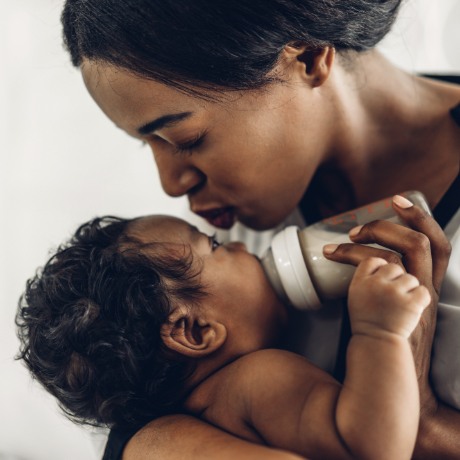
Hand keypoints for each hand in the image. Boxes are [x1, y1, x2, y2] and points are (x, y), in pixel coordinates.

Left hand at [324, 195, 451, 410]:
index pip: (438, 245)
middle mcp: (426, 290)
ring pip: (402, 254)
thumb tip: (363, 265)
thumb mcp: (400, 310)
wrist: (398, 381)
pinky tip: (334, 256)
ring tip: (347, 236)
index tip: (399, 200)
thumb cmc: (392, 342)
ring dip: (371, 238)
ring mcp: (412, 300)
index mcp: (428, 286)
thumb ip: (390, 288)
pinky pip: (376, 273)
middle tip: (361, 223)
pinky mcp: (395, 310)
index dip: (421, 218)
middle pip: (422, 243)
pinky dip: (353, 257)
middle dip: (392, 223)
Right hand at [348, 257, 429, 338]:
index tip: (382, 274)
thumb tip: (381, 262)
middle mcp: (376, 285)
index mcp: (360, 283)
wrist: (377, 344)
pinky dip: (420, 300)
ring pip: (410, 277)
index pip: (372, 260)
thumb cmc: (368, 322)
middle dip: (396, 276)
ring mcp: (394, 293)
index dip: (380, 265)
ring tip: (401, 302)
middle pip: (392, 265)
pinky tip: (412, 308)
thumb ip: (366, 277)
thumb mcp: (356, 295)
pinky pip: (422, 291)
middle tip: (394, 291)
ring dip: (409, 289)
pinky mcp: (411, 304)